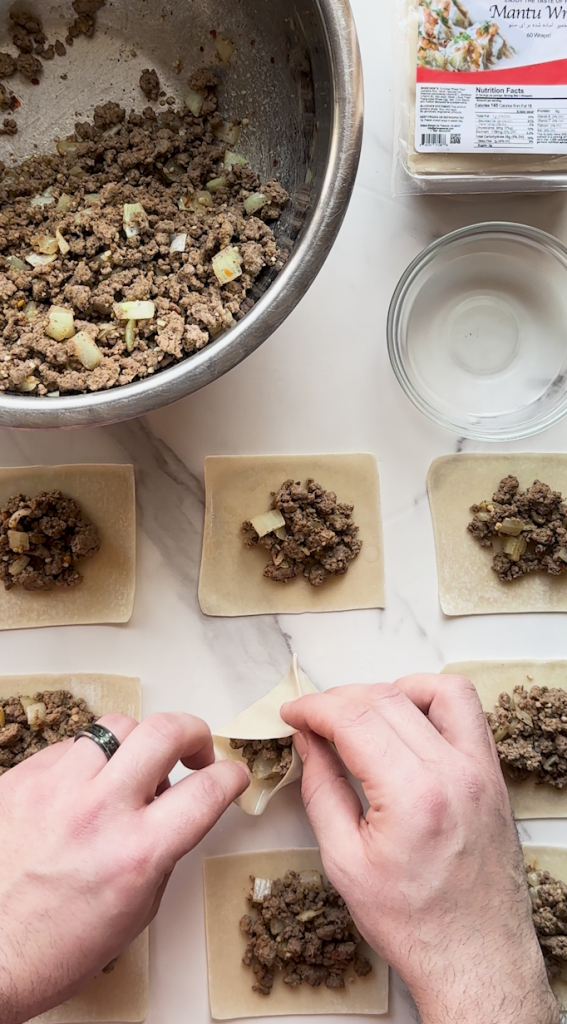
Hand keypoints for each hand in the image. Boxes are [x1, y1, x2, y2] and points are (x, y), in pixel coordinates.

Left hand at [0, 712, 248, 1023]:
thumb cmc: (51, 949)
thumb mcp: (135, 911)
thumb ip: (163, 851)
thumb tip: (177, 810)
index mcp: (136, 853)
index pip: (206, 790)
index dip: (231, 776)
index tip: (230, 774)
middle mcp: (98, 812)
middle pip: (165, 731)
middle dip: (194, 733)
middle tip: (194, 749)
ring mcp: (55, 789)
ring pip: (116, 726)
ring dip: (136, 745)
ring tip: (130, 770)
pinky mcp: (20, 780)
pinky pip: (69, 747)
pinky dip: (87, 762)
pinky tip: (82, 790)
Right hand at [281, 675, 557, 1023]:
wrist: (476, 957)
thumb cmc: (414, 923)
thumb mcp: (345, 862)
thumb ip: (321, 789)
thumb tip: (309, 740)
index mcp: (413, 796)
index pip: (354, 719)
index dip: (313, 707)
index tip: (292, 713)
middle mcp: (453, 773)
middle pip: (387, 699)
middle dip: (339, 698)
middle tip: (313, 718)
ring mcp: (481, 770)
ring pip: (435, 690)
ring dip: (390, 690)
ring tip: (361, 715)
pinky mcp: (492, 775)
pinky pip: (467, 711)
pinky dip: (432, 700)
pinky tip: (406, 721)